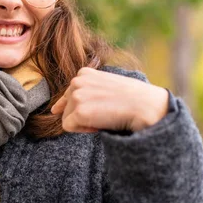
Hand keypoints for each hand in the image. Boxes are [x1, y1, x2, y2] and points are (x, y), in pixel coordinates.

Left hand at [51, 68, 168, 132]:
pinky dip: (83, 130)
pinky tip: (99, 125)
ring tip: (105, 118)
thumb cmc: (132, 99)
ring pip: (67, 118)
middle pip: (67, 107)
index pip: (68, 94)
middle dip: (82, 115)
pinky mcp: (79, 111)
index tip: (92, 110)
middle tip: (105, 114)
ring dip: (83, 123)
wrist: (146, 106)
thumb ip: (87, 91)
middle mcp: (77, 80)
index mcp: (84, 72)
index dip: (78, 106)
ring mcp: (77, 95)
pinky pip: (69, 127)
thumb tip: (56, 108)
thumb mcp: (106, 86)